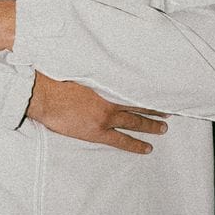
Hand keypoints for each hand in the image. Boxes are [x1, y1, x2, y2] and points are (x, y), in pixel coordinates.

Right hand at [26, 71, 167, 154]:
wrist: (44, 96)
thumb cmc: (57, 80)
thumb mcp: (79, 69)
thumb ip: (94, 71)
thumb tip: (102, 67)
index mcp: (107, 84)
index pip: (134, 87)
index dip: (148, 90)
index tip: (160, 91)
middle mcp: (111, 100)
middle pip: (139, 105)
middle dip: (155, 108)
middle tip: (170, 112)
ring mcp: (106, 117)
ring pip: (135, 122)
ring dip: (151, 125)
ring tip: (163, 128)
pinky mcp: (98, 132)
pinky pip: (122, 140)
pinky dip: (135, 144)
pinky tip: (146, 148)